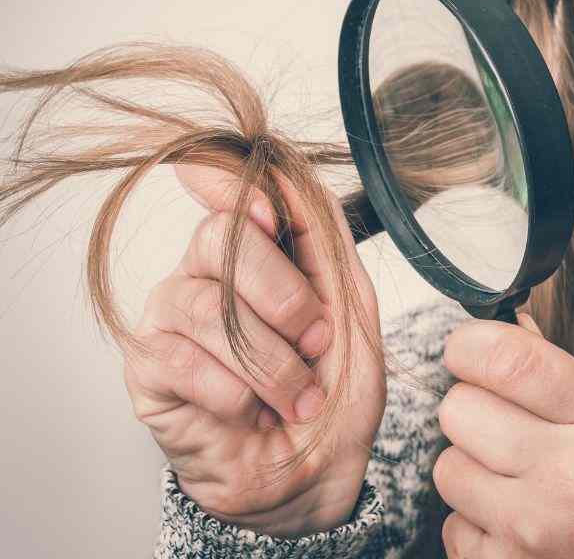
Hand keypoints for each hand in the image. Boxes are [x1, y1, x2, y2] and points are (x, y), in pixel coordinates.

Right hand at [122, 163, 386, 536]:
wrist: (316, 474)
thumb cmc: (334, 392)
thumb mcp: (352, 309)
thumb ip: (324, 239)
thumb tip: (285, 171)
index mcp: (257, 252)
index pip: (227, 188)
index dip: (236, 186)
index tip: (268, 213)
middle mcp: (205, 275)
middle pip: (222, 239)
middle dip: (287, 300)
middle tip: (317, 344)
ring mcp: (170, 319)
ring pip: (208, 307)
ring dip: (271, 362)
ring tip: (297, 395)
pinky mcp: (148, 369)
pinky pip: (186, 362)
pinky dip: (238, 395)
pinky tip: (250, 412)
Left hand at [433, 313, 573, 557]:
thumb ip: (564, 376)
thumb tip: (503, 325)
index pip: (510, 360)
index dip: (470, 345)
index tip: (467, 350)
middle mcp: (570, 475)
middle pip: (460, 409)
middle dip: (471, 409)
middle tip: (500, 423)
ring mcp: (534, 529)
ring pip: (448, 467)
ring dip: (471, 467)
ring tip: (511, 477)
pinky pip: (452, 526)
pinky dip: (475, 522)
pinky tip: (513, 522)